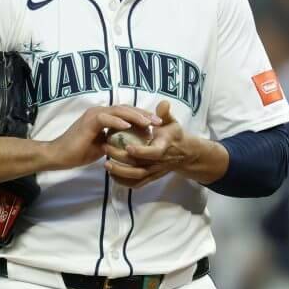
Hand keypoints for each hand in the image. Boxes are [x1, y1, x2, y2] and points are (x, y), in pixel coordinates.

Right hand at [44, 105, 161, 170]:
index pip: (127, 113)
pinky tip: (129, 126)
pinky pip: (106, 118)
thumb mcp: (102, 146)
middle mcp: (100, 112)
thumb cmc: (79, 152)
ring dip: (135, 116)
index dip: (142, 117)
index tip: (157, 124)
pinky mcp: (89, 121)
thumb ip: (114, 140)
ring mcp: (94, 115)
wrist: (59, 155)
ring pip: (119, 111)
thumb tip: (130, 142)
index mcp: (104, 116)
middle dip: (144, 114)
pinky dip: (118, 121)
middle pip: (126, 109)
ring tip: (149, 123)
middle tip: (159, 122)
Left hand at [102, 101, 225, 188]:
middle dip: (121, 159)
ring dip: (120, 172)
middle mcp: (159, 162)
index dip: (141, 152)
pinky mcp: (150, 178)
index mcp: (164, 147)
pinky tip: (111, 175)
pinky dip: (123, 182)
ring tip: (105, 163)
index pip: (154, 153)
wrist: (183, 153)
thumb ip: (166, 114)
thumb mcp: (172, 122)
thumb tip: (163, 103)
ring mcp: (154, 172)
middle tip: (106, 148)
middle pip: (140, 166)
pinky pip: (136, 184)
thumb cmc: (173, 135)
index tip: (127, 146)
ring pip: (136, 177)